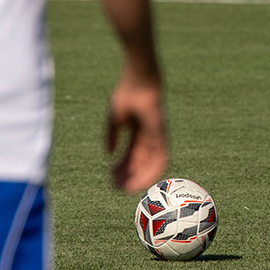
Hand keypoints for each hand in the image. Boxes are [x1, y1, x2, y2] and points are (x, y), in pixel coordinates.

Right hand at [105, 70, 167, 193]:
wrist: (139, 80)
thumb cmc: (127, 93)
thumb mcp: (115, 119)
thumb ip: (112, 136)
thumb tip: (108, 154)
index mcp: (139, 133)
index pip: (131, 156)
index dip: (121, 168)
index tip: (110, 179)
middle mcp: (149, 138)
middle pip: (140, 163)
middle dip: (128, 176)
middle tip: (116, 187)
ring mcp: (157, 137)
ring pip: (151, 165)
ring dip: (139, 178)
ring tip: (126, 188)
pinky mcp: (162, 136)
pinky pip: (160, 159)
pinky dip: (150, 172)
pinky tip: (138, 180)